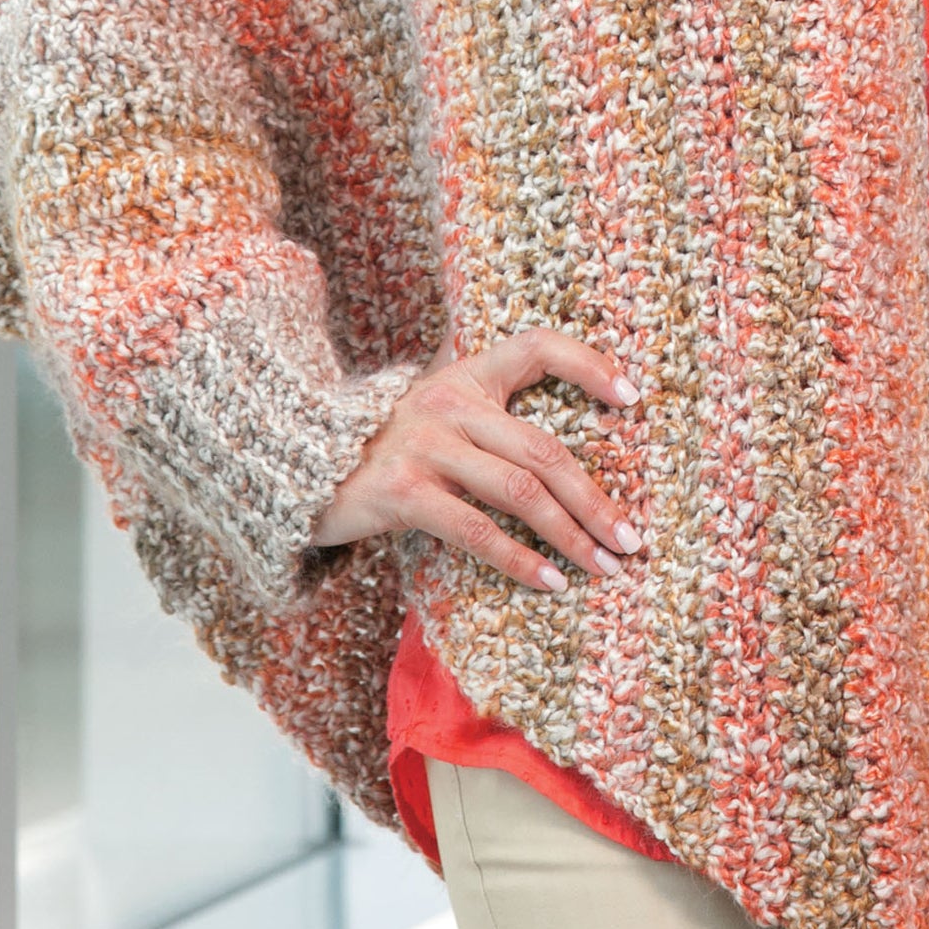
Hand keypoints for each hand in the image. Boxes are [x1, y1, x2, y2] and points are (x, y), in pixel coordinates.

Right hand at [312, 328, 644, 593]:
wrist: (295, 459)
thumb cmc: (386, 444)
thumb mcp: (438, 411)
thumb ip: (490, 420)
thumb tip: (566, 464)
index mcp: (467, 374)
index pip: (537, 346)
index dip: (589, 364)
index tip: (632, 397)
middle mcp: (450, 401)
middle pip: (544, 447)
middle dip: (595, 499)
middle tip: (632, 539)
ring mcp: (426, 445)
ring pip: (519, 490)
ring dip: (570, 534)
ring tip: (604, 565)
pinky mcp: (403, 491)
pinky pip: (476, 529)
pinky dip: (520, 559)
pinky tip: (549, 581)